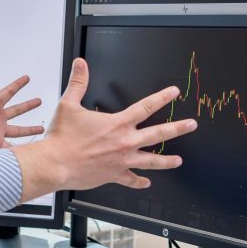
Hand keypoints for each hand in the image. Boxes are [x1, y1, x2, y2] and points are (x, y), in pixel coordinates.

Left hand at [0, 64, 43, 152]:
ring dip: (30, 129)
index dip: (17, 85)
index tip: (26, 78)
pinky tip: (30, 150)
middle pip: (17, 110)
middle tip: (39, 100)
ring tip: (41, 129)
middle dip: (28, 105)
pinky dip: (20, 149)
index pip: (7, 93)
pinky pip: (11, 147)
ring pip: (19, 130)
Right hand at [11, 58, 195, 201]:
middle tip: (191, 125)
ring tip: (178, 161)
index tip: (174, 93)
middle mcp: (124, 142)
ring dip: (167, 161)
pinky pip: (131, 180)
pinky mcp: (114, 175)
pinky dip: (140, 182)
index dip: (162, 98)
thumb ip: (78, 82)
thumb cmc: (62, 137)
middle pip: (158, 134)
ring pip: (151, 161)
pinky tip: (146, 183)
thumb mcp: (69, 104)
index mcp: (117, 124)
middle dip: (177, 129)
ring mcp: (122, 160)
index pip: (146, 107)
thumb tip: (80, 64)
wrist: (55, 163)